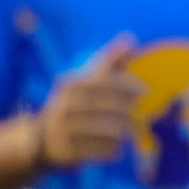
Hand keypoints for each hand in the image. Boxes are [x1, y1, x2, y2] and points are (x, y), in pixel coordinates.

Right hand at [39, 35, 140, 166]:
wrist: (43, 138)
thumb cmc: (74, 104)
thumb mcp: (87, 80)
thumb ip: (109, 61)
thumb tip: (130, 37)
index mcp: (71, 85)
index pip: (103, 81)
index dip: (127, 84)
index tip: (145, 90)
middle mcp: (63, 105)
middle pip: (106, 107)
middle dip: (126, 111)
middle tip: (139, 116)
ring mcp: (62, 129)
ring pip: (105, 130)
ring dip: (121, 131)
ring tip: (126, 132)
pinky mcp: (65, 151)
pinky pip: (99, 150)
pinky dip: (112, 149)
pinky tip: (116, 147)